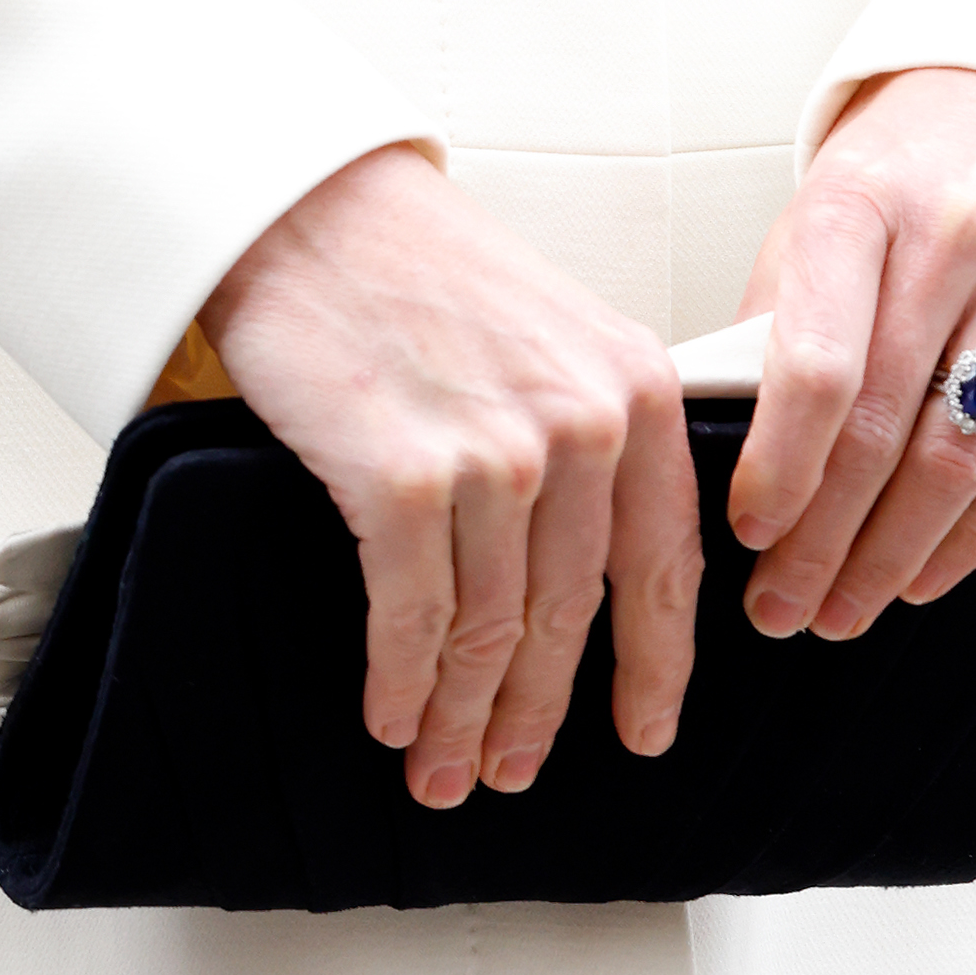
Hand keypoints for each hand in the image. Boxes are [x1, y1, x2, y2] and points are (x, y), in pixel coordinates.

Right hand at [199, 144, 704, 810]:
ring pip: (491, 632)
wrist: (313, 208)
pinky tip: (394, 713)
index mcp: (633, 386)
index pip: (662, 564)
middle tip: (512, 767)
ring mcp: (496, 454)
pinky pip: (414, 619)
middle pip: (570, 616)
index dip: (654, 667)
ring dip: (463, 716)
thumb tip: (595, 563)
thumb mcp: (553, 332)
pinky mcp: (405, 478)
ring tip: (445, 763)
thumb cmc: (423, 267)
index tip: (644, 730)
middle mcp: (582, 424)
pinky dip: (405, 683)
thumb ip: (594, 431)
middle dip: (538, 711)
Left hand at [724, 67, 975, 641]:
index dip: (781, 465)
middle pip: (885, 427)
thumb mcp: (824, 209)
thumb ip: (783, 315)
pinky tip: (928, 574)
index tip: (749, 533)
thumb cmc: (908, 166)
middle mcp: (956, 231)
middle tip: (783, 609)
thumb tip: (734, 449)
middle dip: (825, 540)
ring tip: (844, 608)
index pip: (816, 362)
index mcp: (861, 200)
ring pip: (962, 455)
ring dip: (895, 556)